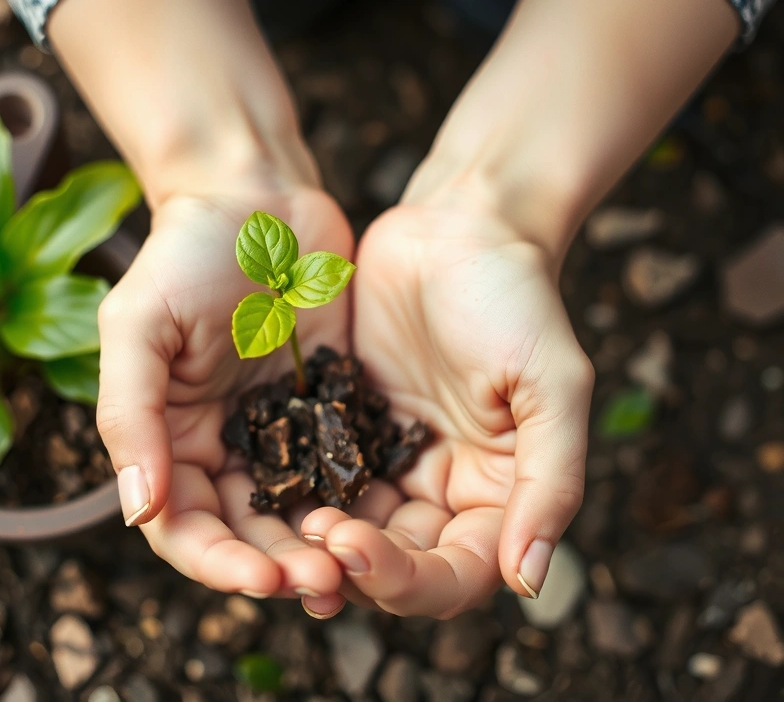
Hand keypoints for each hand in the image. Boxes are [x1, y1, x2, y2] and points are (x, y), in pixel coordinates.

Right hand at [97, 176, 352, 615]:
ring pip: (299, 517)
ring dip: (322, 549)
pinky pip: (345, 473)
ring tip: (356, 568)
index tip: (260, 577)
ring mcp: (281, 437)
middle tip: (322, 584)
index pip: (184, 527)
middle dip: (278, 566)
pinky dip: (359, 505)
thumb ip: (130, 415)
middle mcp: (225, 450)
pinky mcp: (331, 416)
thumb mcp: (139, 326)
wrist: (258, 199)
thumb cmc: (185, 254)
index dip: (217, 562)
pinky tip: (387, 523)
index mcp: (171, 440)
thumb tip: (137, 511)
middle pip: (246, 535)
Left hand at [302, 194, 593, 616]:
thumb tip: (531, 583)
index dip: (405, 579)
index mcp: (497, 498)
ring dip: (311, 547)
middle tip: (303, 542)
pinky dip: (291, 495)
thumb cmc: (517, 298)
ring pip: (350, 533)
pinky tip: (256, 494)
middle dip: (348, 569)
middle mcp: (441, 491)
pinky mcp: (347, 428)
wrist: (458, 225)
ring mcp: (389, 461)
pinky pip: (316, 478)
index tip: (349, 543)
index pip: (455, 575)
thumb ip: (551, 484)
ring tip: (270, 534)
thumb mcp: (552, 386)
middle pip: (396, 567)